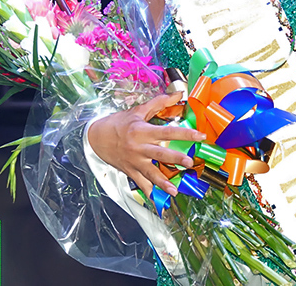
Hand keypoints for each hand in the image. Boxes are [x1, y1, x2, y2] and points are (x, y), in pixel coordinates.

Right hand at [87, 92, 205, 196]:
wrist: (95, 137)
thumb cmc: (118, 123)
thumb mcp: (137, 111)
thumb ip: (159, 102)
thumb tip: (178, 94)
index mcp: (142, 130)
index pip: (168, 131)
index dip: (185, 133)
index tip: (200, 136)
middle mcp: (139, 147)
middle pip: (160, 153)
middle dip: (175, 158)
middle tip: (189, 162)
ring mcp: (134, 161)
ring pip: (150, 173)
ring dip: (163, 182)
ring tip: (174, 190)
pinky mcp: (129, 170)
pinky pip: (140, 183)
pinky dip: (149, 192)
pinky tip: (158, 200)